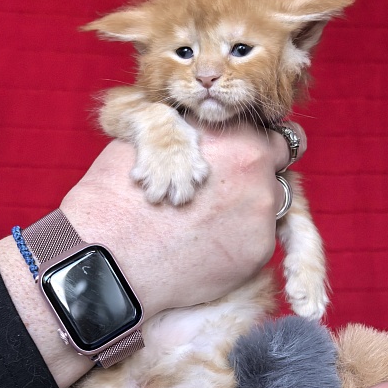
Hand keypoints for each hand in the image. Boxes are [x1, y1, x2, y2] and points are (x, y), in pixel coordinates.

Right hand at [0, 123, 304, 387]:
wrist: (110, 258)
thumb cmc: (119, 195)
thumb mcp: (150, 137)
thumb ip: (190, 130)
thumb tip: (199, 129)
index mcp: (235, 137)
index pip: (273, 131)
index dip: (254, 142)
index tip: (240, 154)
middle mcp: (258, 173)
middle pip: (277, 164)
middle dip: (258, 170)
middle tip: (227, 186)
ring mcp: (262, 217)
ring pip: (270, 204)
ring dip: (249, 206)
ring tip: (210, 220)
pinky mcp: (255, 255)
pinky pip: (257, 240)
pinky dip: (239, 240)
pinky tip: (206, 245)